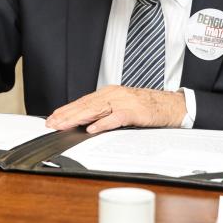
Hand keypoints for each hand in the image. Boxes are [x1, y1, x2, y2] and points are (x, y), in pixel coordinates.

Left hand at [45, 85, 185, 132]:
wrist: (170, 105)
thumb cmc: (146, 107)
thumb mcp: (121, 106)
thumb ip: (105, 112)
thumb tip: (85, 122)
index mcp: (109, 93)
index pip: (82, 102)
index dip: (66, 110)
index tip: (52, 118)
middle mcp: (113, 95)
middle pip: (85, 105)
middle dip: (66, 115)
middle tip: (52, 123)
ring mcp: (123, 102)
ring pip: (96, 110)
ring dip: (78, 118)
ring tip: (64, 125)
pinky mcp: (134, 112)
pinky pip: (116, 118)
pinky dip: (103, 123)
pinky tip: (92, 129)